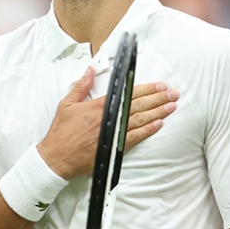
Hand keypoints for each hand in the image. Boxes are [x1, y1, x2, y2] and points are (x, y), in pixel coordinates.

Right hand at [38, 68, 177, 179]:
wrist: (57, 158)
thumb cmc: (61, 132)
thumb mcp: (67, 104)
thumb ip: (81, 86)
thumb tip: (89, 71)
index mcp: (99, 106)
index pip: (128, 94)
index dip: (146, 89)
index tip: (159, 85)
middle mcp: (109, 118)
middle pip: (139, 106)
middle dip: (158, 98)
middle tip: (172, 93)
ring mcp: (113, 133)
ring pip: (140, 120)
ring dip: (158, 112)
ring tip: (171, 106)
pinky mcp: (114, 147)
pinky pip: (136, 137)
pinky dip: (148, 130)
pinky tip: (159, 124)